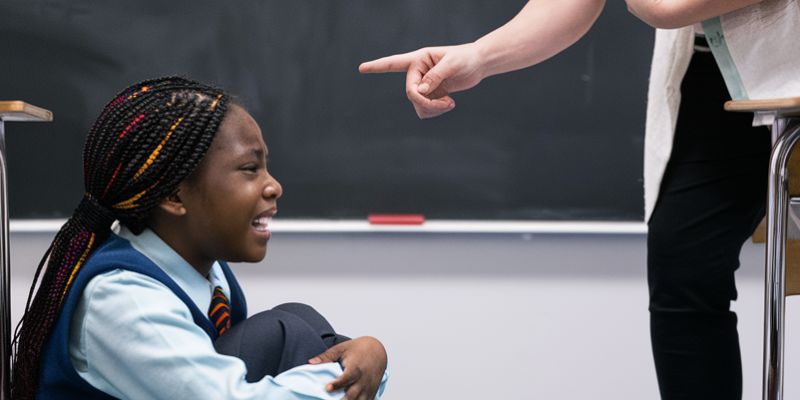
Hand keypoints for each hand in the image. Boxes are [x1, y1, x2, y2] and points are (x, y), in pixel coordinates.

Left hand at [308, 336, 386, 399]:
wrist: (378, 351)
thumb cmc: (358, 349)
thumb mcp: (341, 348)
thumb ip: (326, 356)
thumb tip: (310, 362)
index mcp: (356, 368)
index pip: (347, 377)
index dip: (337, 384)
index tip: (327, 388)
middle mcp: (363, 380)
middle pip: (352, 395)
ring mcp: (368, 388)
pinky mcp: (371, 393)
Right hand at [359, 43, 485, 118]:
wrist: (478, 65)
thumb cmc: (466, 58)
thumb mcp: (452, 64)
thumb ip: (435, 76)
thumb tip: (419, 91)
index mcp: (419, 59)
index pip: (394, 63)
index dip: (377, 66)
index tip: (362, 68)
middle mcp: (417, 72)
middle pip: (410, 93)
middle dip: (427, 102)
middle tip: (445, 104)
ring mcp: (423, 85)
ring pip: (417, 105)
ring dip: (432, 109)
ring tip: (450, 104)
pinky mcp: (430, 95)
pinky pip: (425, 110)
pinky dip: (436, 111)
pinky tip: (449, 105)